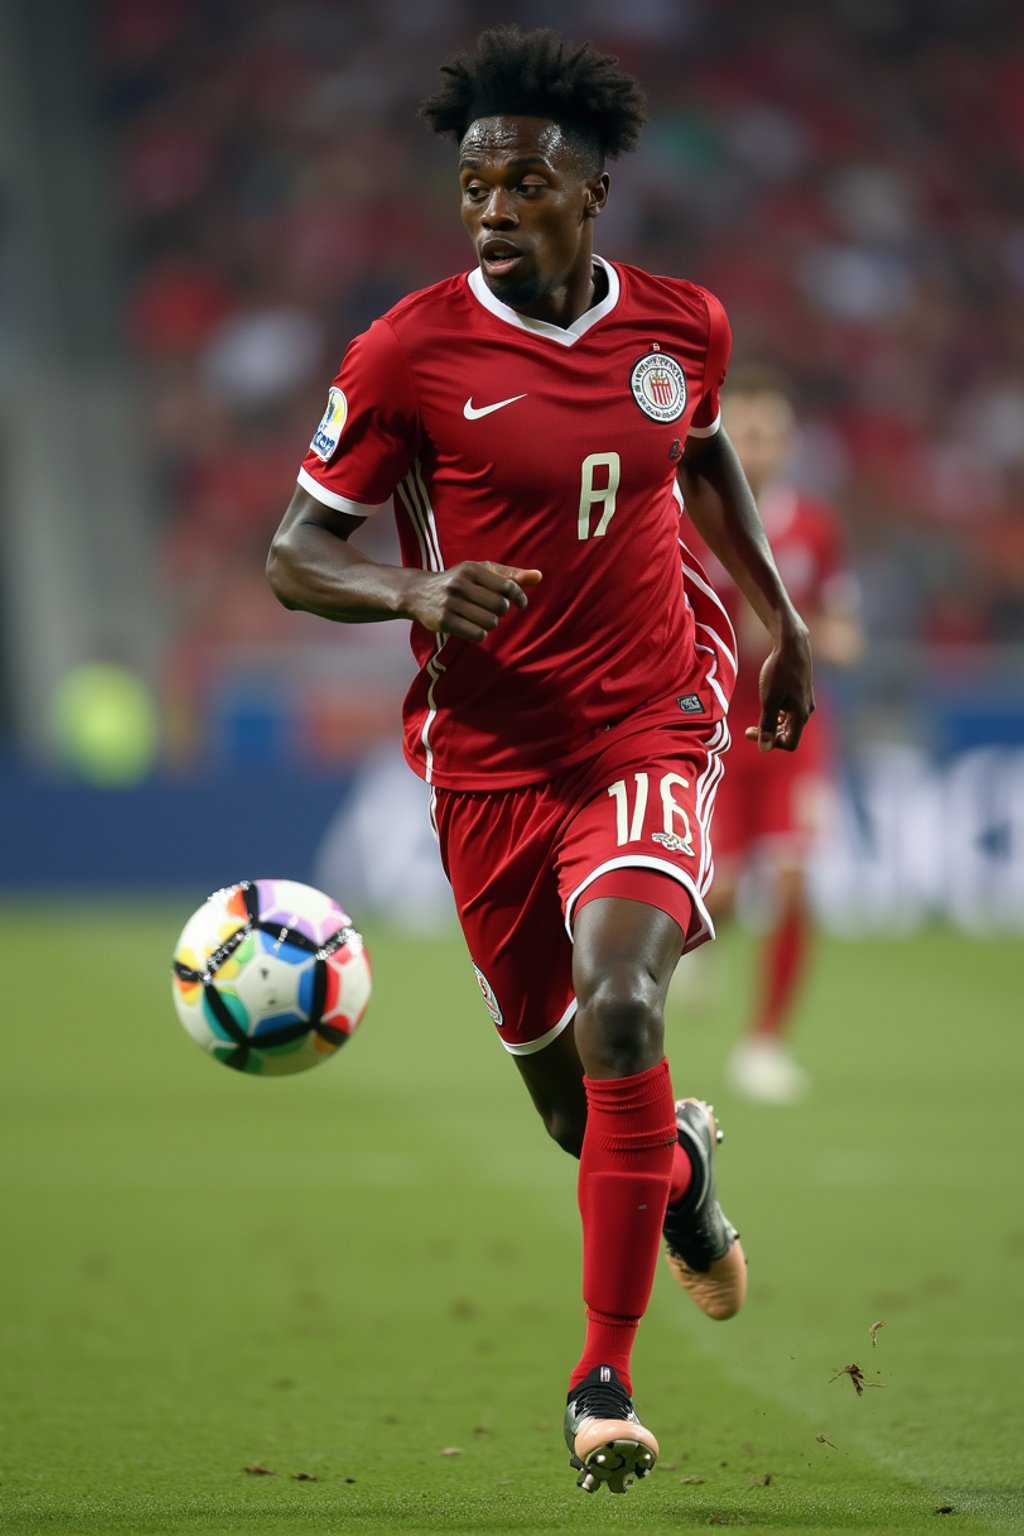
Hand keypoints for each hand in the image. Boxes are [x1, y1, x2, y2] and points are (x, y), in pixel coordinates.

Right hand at [407, 561, 541, 641]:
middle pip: (501, 607)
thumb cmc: (457, 582)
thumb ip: (510, 575)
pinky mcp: (444, 621)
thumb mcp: (481, 572)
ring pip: (490, 622)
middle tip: (491, 609)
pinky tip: (471, 627)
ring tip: (480, 618)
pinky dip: (480, 634)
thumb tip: (539, 576)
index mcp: (471, 569)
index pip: (508, 586)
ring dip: (490, 624)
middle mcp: (460, 584)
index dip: (520, 597)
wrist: (418, 593)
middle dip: (501, 612)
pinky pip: (477, 634)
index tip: (521, 604)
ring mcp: (450, 603)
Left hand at [744, 626, 814, 752]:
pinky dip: (779, 714)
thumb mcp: (769, 699)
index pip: (789, 744)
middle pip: (789, 735)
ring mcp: (805, 701)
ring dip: (774, 725)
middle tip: (749, 729)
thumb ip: (767, 725)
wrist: (791, 645)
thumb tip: (764, 749)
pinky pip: (791, 712)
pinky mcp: (802, 693)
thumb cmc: (779, 671)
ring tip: (759, 715)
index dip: (770, 744)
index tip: (750, 731)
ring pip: (790, 724)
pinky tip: (769, 703)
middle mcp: (806, 711)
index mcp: (800, 715)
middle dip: (770, 735)